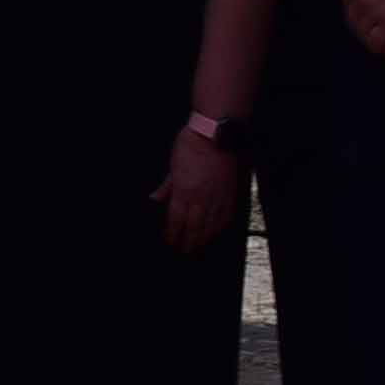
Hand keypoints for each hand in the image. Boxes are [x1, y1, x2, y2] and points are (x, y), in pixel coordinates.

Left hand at [156, 128, 244, 251]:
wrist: (216, 133)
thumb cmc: (192, 145)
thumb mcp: (172, 166)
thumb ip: (166, 187)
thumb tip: (154, 200)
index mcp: (184, 191)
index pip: (176, 222)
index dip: (172, 236)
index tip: (169, 242)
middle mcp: (202, 198)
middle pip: (194, 230)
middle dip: (187, 243)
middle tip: (183, 252)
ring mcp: (218, 197)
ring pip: (211, 227)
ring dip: (203, 240)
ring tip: (197, 246)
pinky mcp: (231, 192)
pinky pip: (226, 216)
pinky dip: (220, 227)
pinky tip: (216, 232)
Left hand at [334, 0, 384, 59]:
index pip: (347, 0)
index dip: (355, 6)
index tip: (366, 10)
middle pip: (353, 19)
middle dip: (361, 24)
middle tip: (374, 28)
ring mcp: (375, 13)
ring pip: (363, 33)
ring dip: (369, 36)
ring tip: (381, 38)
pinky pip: (377, 43)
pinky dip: (380, 46)